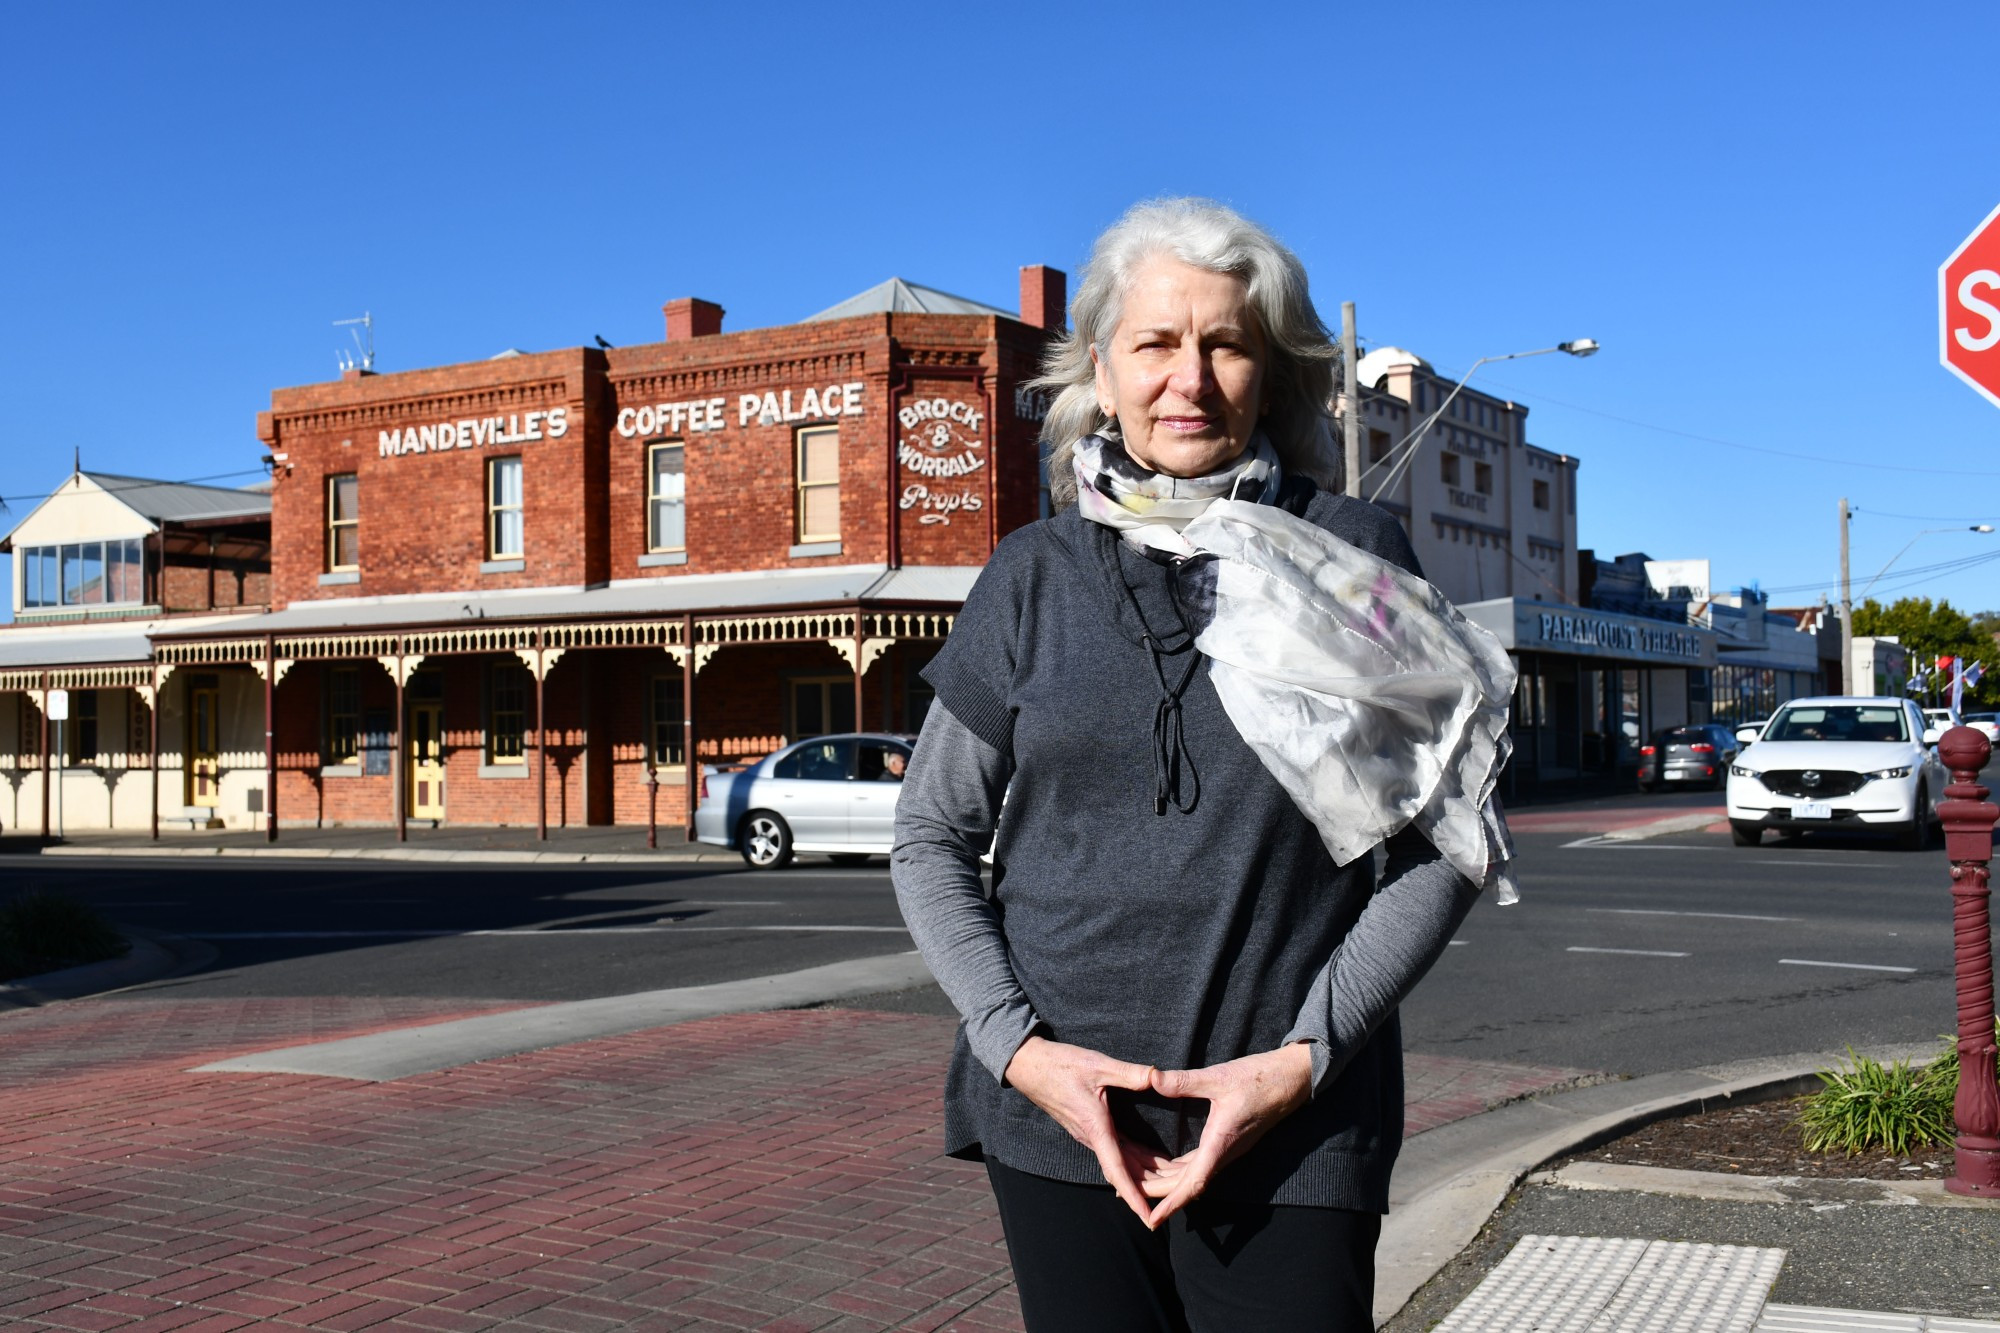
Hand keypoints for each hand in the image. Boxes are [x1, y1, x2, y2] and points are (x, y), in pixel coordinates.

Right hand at [1004, 1035, 1162, 1224]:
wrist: (1030, 1065)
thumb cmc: (1060, 1065)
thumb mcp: (1097, 1065)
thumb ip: (1128, 1073)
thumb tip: (1156, 1076)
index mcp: (1096, 1127)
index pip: (1118, 1170)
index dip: (1134, 1195)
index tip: (1148, 1217)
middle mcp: (1092, 1137)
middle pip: (1123, 1172)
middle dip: (1148, 1188)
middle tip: (1177, 1198)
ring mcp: (1088, 1133)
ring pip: (1120, 1162)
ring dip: (1143, 1173)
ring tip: (1171, 1182)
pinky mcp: (1087, 1126)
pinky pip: (1114, 1150)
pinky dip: (1133, 1158)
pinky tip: (1148, 1158)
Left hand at [1137, 1044, 1313, 1227]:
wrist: (1291, 1079)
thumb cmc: (1259, 1078)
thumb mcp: (1219, 1077)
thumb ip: (1184, 1081)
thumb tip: (1152, 1078)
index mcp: (1220, 1143)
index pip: (1193, 1183)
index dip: (1171, 1203)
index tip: (1152, 1219)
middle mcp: (1224, 1153)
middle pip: (1187, 1184)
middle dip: (1157, 1192)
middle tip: (1124, 1192)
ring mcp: (1227, 1149)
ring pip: (1193, 1175)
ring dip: (1166, 1181)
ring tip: (1135, 1181)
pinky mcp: (1228, 1142)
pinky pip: (1200, 1164)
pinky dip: (1178, 1168)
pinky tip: (1162, 1165)